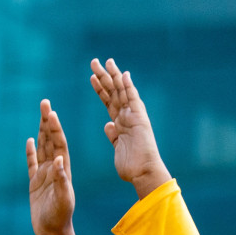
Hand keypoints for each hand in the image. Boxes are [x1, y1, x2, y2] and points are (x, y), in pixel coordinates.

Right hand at [26, 99, 74, 234]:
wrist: (53, 230)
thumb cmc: (60, 216)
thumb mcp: (63, 198)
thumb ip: (61, 180)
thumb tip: (57, 160)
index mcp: (63, 168)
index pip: (59, 143)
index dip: (55, 128)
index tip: (52, 113)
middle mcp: (55, 167)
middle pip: (50, 140)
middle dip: (48, 121)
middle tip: (45, 103)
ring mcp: (44, 174)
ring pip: (42, 147)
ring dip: (41, 131)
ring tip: (41, 114)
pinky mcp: (35, 183)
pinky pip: (32, 163)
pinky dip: (31, 151)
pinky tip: (30, 139)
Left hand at [90, 59, 170, 196]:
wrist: (143, 173)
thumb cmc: (131, 165)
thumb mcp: (117, 147)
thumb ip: (113, 135)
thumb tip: (108, 125)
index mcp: (121, 123)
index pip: (108, 101)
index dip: (100, 89)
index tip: (92, 77)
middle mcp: (128, 116)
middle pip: (114, 92)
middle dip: (104, 76)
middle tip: (94, 61)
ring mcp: (134, 116)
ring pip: (122, 92)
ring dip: (113, 76)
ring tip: (105, 61)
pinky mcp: (139, 119)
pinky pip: (133, 100)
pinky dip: (129, 87)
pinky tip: (124, 74)